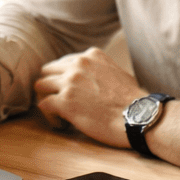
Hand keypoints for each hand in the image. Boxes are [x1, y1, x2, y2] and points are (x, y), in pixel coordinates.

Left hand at [31, 48, 145, 146]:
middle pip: (47, 71)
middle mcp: (78, 65)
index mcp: (90, 56)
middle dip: (50, 87)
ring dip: (47, 99)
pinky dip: (49, 116)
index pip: (63, 62)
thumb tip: (95, 78)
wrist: (138, 116)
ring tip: (59, 114)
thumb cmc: (133, 100)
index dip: (63, 78)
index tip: (68, 91)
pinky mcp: (64, 102)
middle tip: (58, 102)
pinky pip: (43, 105)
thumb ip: (99, 70)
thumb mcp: (117, 72)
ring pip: (40, 86)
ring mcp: (69, 82)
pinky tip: (61, 124)